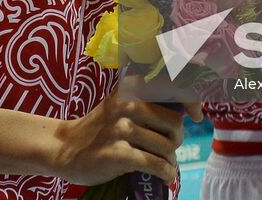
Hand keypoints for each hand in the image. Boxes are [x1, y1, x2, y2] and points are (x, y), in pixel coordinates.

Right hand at [49, 76, 187, 184]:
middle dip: (177, 139)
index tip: (197, 115)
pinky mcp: (117, 154)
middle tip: (169, 147)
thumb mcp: (119, 105)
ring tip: (165, 164)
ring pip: (166, 147)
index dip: (192, 100)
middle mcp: (127, 105)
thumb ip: (146, 102)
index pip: (172, 86)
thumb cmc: (99, 129)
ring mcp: (121, 129)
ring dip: (170, 160)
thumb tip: (186, 111)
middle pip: (175, 123)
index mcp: (130, 89)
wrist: (63, 149)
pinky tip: (165, 175)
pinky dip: (165, 172)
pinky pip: (155, 164)